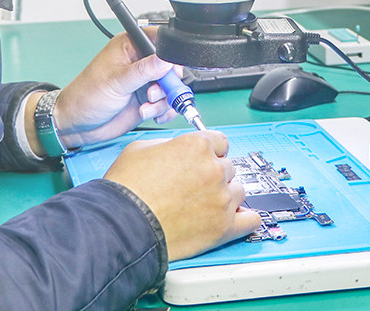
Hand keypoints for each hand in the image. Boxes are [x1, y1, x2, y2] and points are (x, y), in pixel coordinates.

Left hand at [53, 29, 182, 148]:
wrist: (76, 125)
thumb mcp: (116, 82)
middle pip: (171, 66)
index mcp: (130, 47)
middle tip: (155, 92)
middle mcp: (140, 62)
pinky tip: (149, 113)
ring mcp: (145, 82)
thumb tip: (167, 60)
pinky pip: (167, 103)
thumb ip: (143, 71)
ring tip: (146, 105)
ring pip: (171, 86)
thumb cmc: (85, 96)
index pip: (159, 40)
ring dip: (163, 99)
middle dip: (168, 82)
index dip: (170, 53)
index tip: (171, 69)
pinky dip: (163, 110)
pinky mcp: (148, 99)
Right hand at [104, 130, 261, 260]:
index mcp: (197, 145)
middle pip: (227, 167)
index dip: (210, 152)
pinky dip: (245, 219)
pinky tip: (237, 218)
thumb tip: (177, 149)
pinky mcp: (222, 227)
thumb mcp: (141, 148)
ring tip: (203, 206)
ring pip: (238, 191)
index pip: (220, 142)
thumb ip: (169, 144)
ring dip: (225, 196)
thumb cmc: (125, 191)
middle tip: (194, 187)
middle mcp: (214, 169)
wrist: (119, 228)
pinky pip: (250, 220)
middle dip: (213, 175)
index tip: (205, 160)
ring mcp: (221, 198)